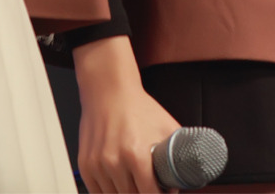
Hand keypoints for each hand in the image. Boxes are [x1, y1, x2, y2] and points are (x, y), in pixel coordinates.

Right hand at [74, 37, 180, 193]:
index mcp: (136, 154)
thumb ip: (178, 149)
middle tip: (151, 186)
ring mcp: (97, 166)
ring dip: (127, 193)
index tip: (164, 192)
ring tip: (136, 183)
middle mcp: (114, 162)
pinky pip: (98, 192)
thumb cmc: (137, 107)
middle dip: (144, 193)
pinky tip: (120, 183)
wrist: (109, 92)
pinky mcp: (85, 166)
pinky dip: (110, 191)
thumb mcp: (165, 125)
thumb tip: (189, 168)